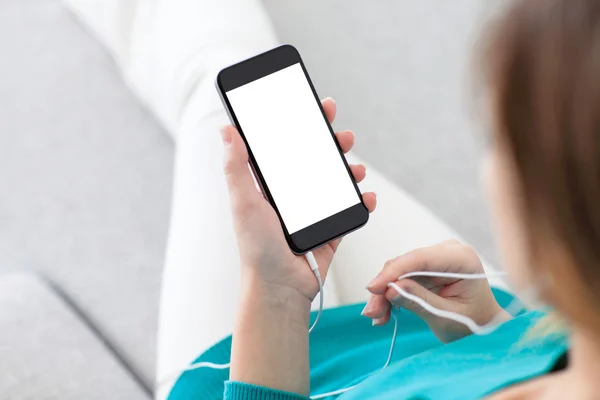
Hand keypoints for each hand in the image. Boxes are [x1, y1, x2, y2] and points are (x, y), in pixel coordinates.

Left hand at [220, 97, 376, 303]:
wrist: (279, 287)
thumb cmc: (256, 247)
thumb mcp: (244, 201)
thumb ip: (236, 166)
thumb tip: (226, 129)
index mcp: (272, 185)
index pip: (288, 148)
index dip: (301, 125)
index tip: (313, 106)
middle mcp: (294, 196)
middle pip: (317, 160)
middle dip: (332, 144)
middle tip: (342, 134)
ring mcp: (314, 212)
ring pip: (337, 182)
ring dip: (350, 170)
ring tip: (356, 167)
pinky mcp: (331, 230)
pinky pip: (351, 211)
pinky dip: (363, 202)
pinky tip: (368, 196)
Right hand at [363, 240, 509, 341]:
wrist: (484, 325)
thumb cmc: (475, 322)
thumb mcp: (447, 317)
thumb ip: (419, 301)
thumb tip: (390, 289)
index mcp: (462, 259)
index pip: (420, 258)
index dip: (393, 272)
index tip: (374, 288)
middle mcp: (447, 252)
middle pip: (405, 264)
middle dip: (385, 287)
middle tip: (373, 312)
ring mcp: (436, 258)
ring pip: (398, 271)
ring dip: (385, 293)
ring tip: (377, 317)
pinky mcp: (426, 267)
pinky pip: (401, 277)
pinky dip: (392, 293)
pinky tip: (384, 312)